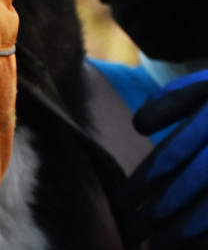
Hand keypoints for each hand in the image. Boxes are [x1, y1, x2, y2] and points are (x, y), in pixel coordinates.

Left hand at [119, 69, 207, 248]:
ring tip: (157, 248)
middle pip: (192, 183)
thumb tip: (138, 127)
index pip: (172, 155)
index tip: (120, 202)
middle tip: (130, 232)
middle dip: (159, 211)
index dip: (144, 181)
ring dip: (185, 231)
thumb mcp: (207, 86)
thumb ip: (173, 100)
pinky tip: (194, 248)